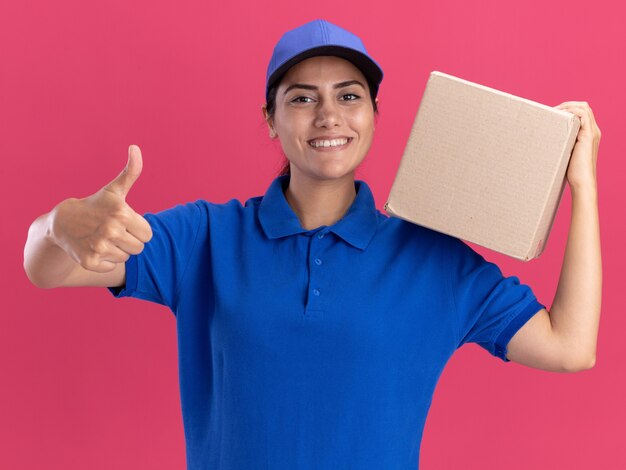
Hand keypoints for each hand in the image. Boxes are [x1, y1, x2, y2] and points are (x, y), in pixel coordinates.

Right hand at [49, 145, 152, 272]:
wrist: (62, 223)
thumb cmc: (95, 206)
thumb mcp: (114, 190)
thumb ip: (131, 172)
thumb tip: (135, 147)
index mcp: (122, 213)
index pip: (148, 234)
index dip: (138, 229)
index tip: (123, 223)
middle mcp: (111, 230)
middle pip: (139, 248)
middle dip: (129, 241)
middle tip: (113, 232)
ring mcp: (99, 247)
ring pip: (126, 257)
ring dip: (117, 250)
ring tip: (103, 239)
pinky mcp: (90, 262)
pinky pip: (112, 267)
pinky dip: (106, 261)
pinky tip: (94, 248)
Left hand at [554, 101, 601, 190]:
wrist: (581, 182)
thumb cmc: (572, 172)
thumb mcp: (566, 153)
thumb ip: (562, 145)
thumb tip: (545, 142)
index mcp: (589, 134)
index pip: (582, 113)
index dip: (568, 109)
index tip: (553, 113)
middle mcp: (593, 131)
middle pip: (584, 107)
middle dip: (567, 105)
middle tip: (552, 110)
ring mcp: (592, 132)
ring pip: (584, 108)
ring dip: (568, 106)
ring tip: (554, 110)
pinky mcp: (589, 136)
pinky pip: (583, 115)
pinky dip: (571, 111)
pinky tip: (559, 116)